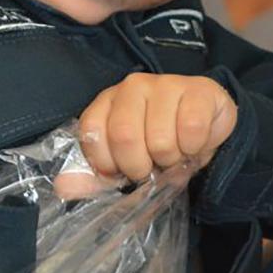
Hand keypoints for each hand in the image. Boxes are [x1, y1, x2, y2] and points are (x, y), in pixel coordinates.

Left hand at [78, 73, 236, 180]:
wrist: (208, 124)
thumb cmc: (161, 142)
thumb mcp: (125, 162)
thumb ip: (94, 177)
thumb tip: (64, 188)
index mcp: (108, 101)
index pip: (92, 133)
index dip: (107, 163)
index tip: (121, 171)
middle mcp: (133, 86)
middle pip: (124, 135)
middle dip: (140, 166)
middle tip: (153, 167)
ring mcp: (166, 84)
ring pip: (161, 138)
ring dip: (172, 160)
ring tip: (176, 154)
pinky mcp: (199, 90)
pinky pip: (192, 130)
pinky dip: (195, 148)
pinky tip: (194, 143)